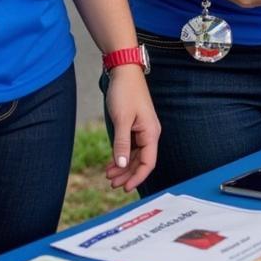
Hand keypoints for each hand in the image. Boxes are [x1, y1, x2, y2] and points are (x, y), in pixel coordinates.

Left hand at [104, 66, 160, 191]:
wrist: (124, 71)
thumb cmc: (125, 92)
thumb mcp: (122, 119)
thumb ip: (122, 143)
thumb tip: (123, 165)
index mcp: (151, 133)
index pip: (148, 163)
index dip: (137, 177)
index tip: (124, 189)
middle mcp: (150, 133)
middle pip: (142, 161)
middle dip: (128, 174)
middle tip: (111, 184)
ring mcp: (142, 130)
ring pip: (135, 155)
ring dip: (123, 166)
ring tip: (109, 175)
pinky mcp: (135, 126)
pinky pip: (131, 147)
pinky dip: (122, 156)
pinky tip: (112, 162)